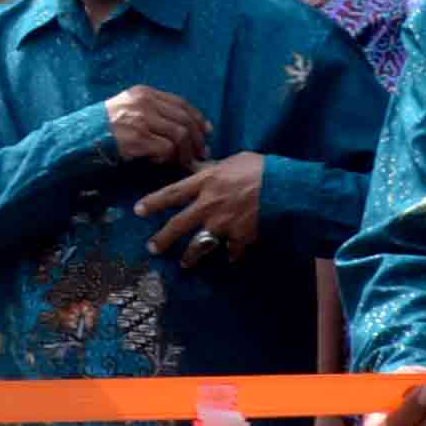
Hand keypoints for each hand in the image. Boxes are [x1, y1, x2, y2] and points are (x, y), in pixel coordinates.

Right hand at [103, 87, 210, 170]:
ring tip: (182, 162)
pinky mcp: (137, 138)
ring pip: (180, 135)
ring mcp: (140, 120)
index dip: (198, 119)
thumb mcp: (127, 108)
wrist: (76, 138)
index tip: (206, 132)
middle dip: (197, 140)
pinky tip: (158, 160)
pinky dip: (167, 157)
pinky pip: (166, 149)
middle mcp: (144, 103)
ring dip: (185, 152)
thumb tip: (187, 128)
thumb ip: (152, 112)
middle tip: (199, 154)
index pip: (181, 104)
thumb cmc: (102, 127)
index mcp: (143, 93)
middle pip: (185, 120)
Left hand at [142, 153, 265, 266]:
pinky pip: (232, 249)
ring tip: (185, 263)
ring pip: (200, 245)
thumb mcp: (232, 161)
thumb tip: (198, 170)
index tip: (138, 210)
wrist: (287, 188)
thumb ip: (212, 170)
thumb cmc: (261, 168)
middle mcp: (209, 205)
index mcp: (206, 183)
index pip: (172, 193)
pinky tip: (230, 257)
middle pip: (178, 225)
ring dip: (191, 256)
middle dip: (163, 238)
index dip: (153, 202)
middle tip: (152, 248)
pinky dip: (232, 254)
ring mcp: (224, 224)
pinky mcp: (241, 237)